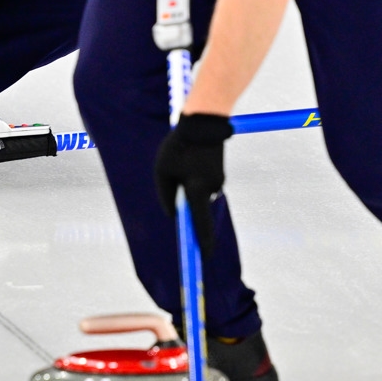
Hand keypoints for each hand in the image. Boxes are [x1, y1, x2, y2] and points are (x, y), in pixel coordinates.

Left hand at [154, 113, 232, 256]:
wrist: (204, 123)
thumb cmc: (178, 147)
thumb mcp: (162, 171)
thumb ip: (166, 196)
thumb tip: (174, 216)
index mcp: (196, 189)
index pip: (200, 223)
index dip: (202, 242)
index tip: (204, 257)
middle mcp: (211, 189)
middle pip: (194, 206)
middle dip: (183, 198)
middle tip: (176, 172)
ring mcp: (218, 182)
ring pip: (197, 194)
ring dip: (187, 184)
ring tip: (180, 160)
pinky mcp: (219, 175)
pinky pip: (201, 184)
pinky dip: (193, 177)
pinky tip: (189, 158)